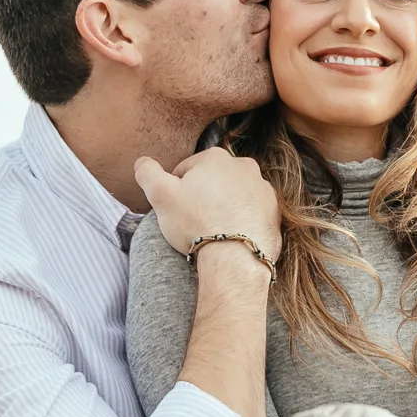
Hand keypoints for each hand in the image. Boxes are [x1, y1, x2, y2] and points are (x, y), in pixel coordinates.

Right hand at [134, 148, 281, 264]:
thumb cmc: (196, 224)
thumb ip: (147, 173)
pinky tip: (231, 238)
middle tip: (193, 222)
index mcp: (216, 157)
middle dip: (202, 197)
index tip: (176, 210)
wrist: (235, 259)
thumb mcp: (160, 195)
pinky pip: (250, 214)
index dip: (176, 191)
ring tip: (212, 231)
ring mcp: (263, 190)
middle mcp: (245, 167)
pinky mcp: (274, 212)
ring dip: (223, 209)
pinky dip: (241, 222)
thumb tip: (142, 162)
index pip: (186, 170)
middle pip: (212, 182)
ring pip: (233, 197)